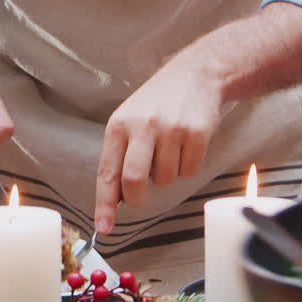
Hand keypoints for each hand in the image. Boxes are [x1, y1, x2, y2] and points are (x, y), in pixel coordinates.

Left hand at [93, 55, 224, 232]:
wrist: (198, 73)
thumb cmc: (159, 101)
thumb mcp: (130, 119)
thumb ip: (120, 154)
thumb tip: (116, 198)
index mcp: (119, 125)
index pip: (107, 172)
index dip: (104, 204)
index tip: (103, 228)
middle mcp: (142, 126)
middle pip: (133, 180)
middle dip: (136, 198)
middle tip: (139, 200)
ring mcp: (171, 129)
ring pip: (166, 179)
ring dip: (168, 174)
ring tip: (170, 149)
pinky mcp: (197, 132)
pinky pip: (190, 170)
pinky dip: (188, 165)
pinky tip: (187, 144)